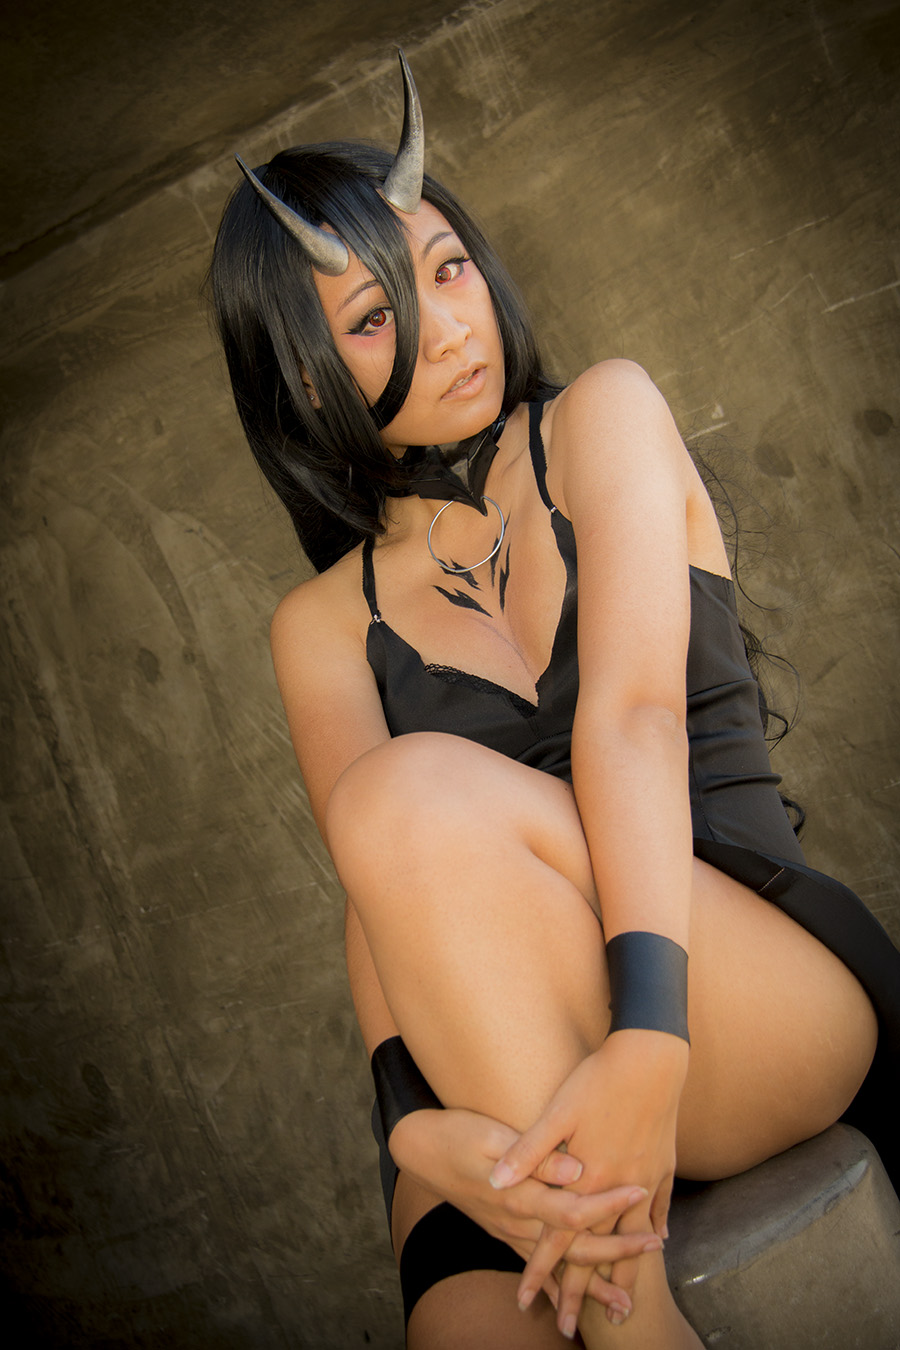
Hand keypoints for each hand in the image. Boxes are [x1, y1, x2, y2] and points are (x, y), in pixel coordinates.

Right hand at [390, 1105, 657, 1315]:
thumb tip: (577, 1169)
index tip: (639, 1192)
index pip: (573, 1209)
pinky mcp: (503, 1233)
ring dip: (591, 1283)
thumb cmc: (459, 1132)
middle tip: (653, 1250)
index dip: (607, 1205)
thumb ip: (538, 1155)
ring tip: (625, 1300)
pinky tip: (571, 1304)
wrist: (421, 1150)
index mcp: (520, 1193)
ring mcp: (509, 1231)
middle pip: (574, 1246)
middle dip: (615, 1251)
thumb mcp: (493, 1134)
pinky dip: (556, 1286)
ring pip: (557, 1266)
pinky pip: (535, 1266)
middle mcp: (517, 1220)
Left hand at [490, 1031, 688, 1332]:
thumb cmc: (598, 1080)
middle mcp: (618, 1188)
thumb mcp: (557, 1112)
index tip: (528, 1302)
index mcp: (587, 1179)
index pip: (557, 1237)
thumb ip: (528, 1152)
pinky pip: (660, 1206)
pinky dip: (656, 1228)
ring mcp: (646, 1177)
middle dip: (580, 1290)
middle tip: (568, 1326)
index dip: (541, 1270)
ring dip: (624, 1272)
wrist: (651, 1058)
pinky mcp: (663, 1163)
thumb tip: (496, 1182)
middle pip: (596, 1250)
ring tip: (621, 1304)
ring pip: (633, 1239)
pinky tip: (659, 1242)